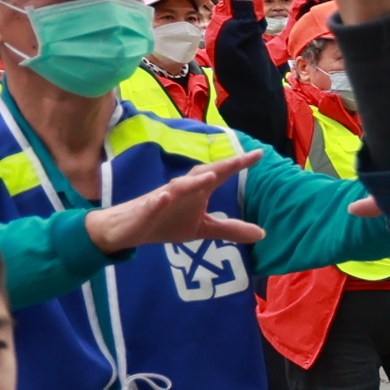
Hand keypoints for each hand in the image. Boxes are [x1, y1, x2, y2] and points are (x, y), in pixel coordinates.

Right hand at [83, 149, 268, 255]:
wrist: (127, 229)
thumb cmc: (166, 222)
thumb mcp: (203, 229)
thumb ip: (230, 229)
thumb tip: (262, 234)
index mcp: (197, 192)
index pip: (220, 175)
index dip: (238, 165)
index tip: (260, 154)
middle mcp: (182, 190)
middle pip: (203, 175)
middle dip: (222, 166)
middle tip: (242, 159)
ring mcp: (162, 198)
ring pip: (178, 187)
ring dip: (194, 181)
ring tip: (212, 176)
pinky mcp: (144, 210)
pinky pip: (152, 204)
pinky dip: (158, 201)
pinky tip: (164, 197)